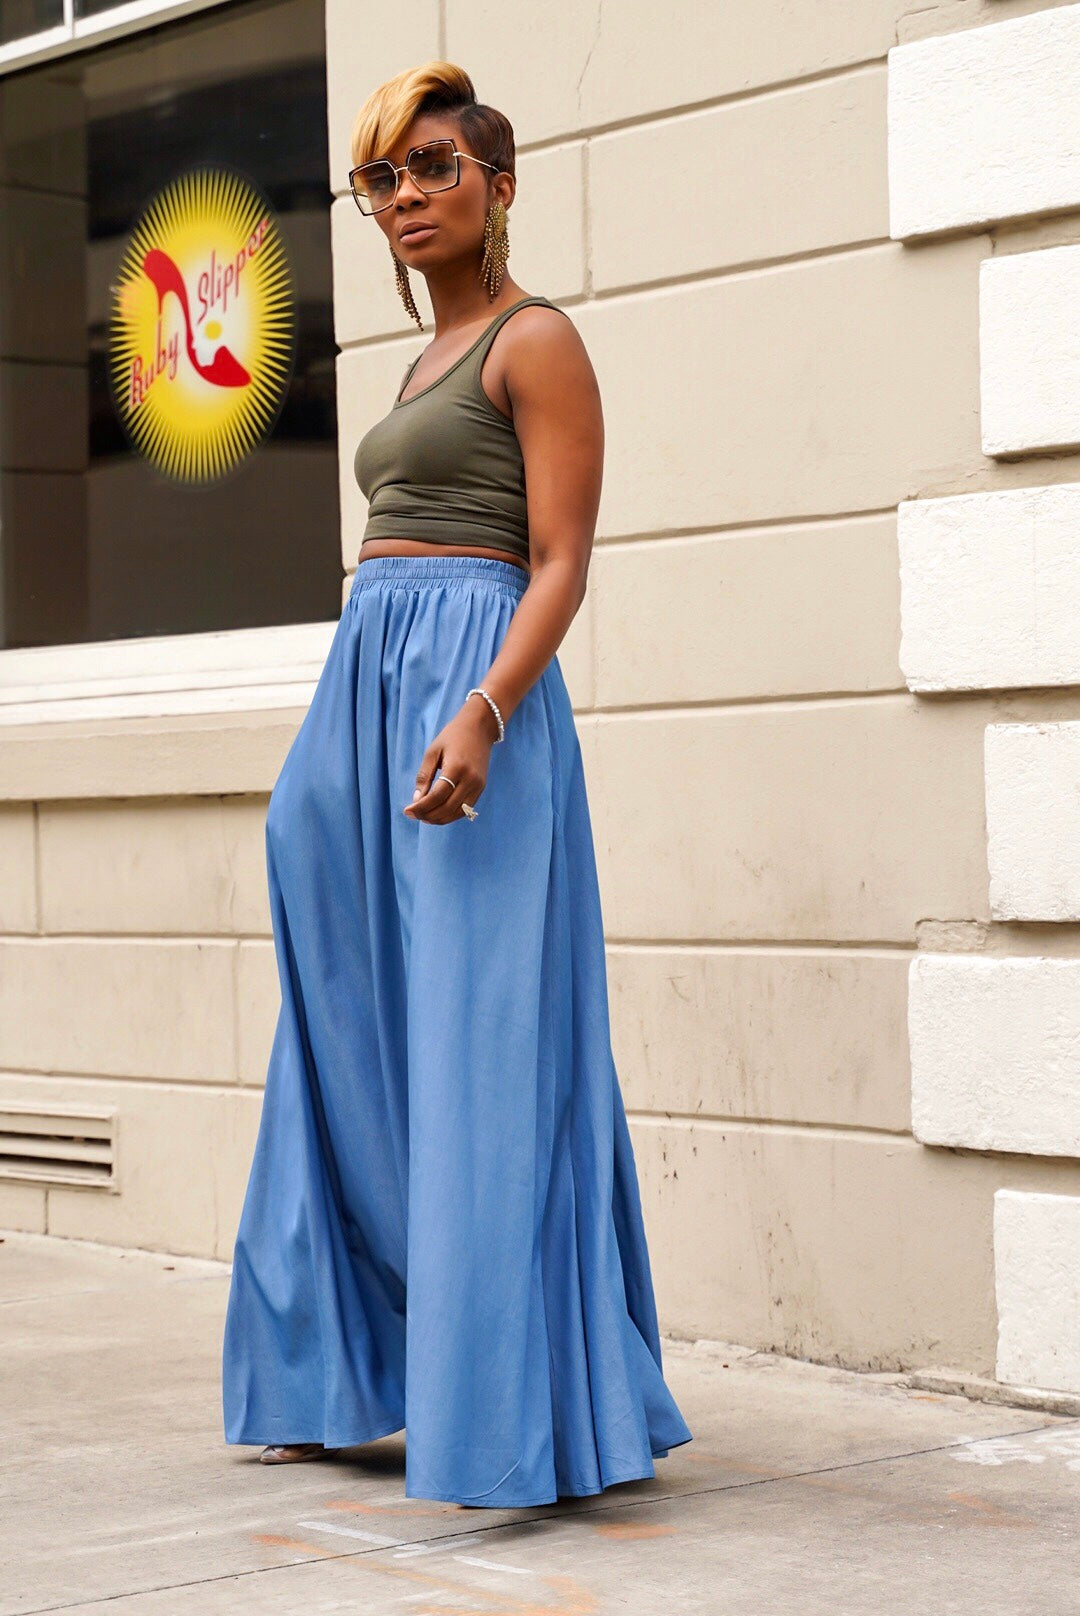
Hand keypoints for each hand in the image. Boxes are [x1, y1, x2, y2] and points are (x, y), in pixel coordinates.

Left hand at [403, 697, 499, 824]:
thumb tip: (416, 800)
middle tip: (413, 815)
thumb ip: (424, 776)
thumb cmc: (452, 737)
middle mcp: (470, 779)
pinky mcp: (481, 788)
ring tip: (423, 816)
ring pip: (457, 813)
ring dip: (439, 819)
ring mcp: (478, 785)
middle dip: (428, 815)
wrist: (479, 728)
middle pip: (447, 808)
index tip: (407, 811)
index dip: (421, 807)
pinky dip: (450, 815)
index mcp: (456, 768)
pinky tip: (437, 813)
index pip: (437, 796)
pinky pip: (465, 809)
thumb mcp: (432, 751)